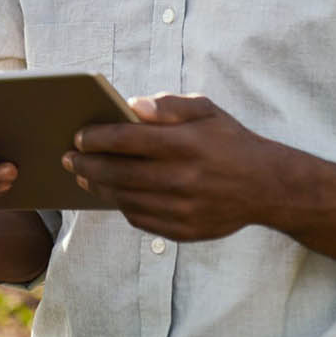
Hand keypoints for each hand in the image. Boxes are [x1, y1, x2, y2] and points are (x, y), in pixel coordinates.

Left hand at [62, 93, 280, 241]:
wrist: (267, 187)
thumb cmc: (230, 142)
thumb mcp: (207, 111)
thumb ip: (170, 105)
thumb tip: (132, 105)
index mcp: (186, 144)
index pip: (128, 139)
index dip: (97, 138)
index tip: (79, 136)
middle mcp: (183, 178)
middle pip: (119, 173)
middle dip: (87, 165)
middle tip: (68, 159)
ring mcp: (183, 209)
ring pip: (126, 199)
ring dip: (98, 188)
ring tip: (84, 177)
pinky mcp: (184, 231)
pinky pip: (141, 220)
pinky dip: (122, 206)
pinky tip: (113, 194)